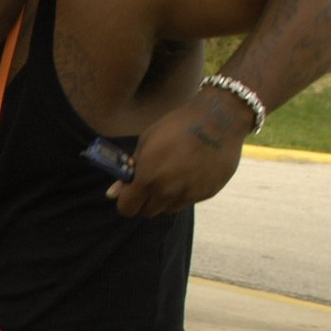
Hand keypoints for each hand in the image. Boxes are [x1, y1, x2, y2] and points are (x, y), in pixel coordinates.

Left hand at [105, 95, 249, 216]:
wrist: (219, 119)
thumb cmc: (177, 126)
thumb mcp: (146, 142)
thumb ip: (130, 170)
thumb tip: (112, 193)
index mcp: (148, 178)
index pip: (127, 208)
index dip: (126, 202)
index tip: (130, 193)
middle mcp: (168, 191)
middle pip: (148, 212)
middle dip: (144, 201)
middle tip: (150, 184)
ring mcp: (189, 194)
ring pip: (168, 209)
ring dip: (165, 199)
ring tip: (172, 176)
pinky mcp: (206, 194)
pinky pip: (188, 201)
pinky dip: (185, 193)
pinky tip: (190, 173)